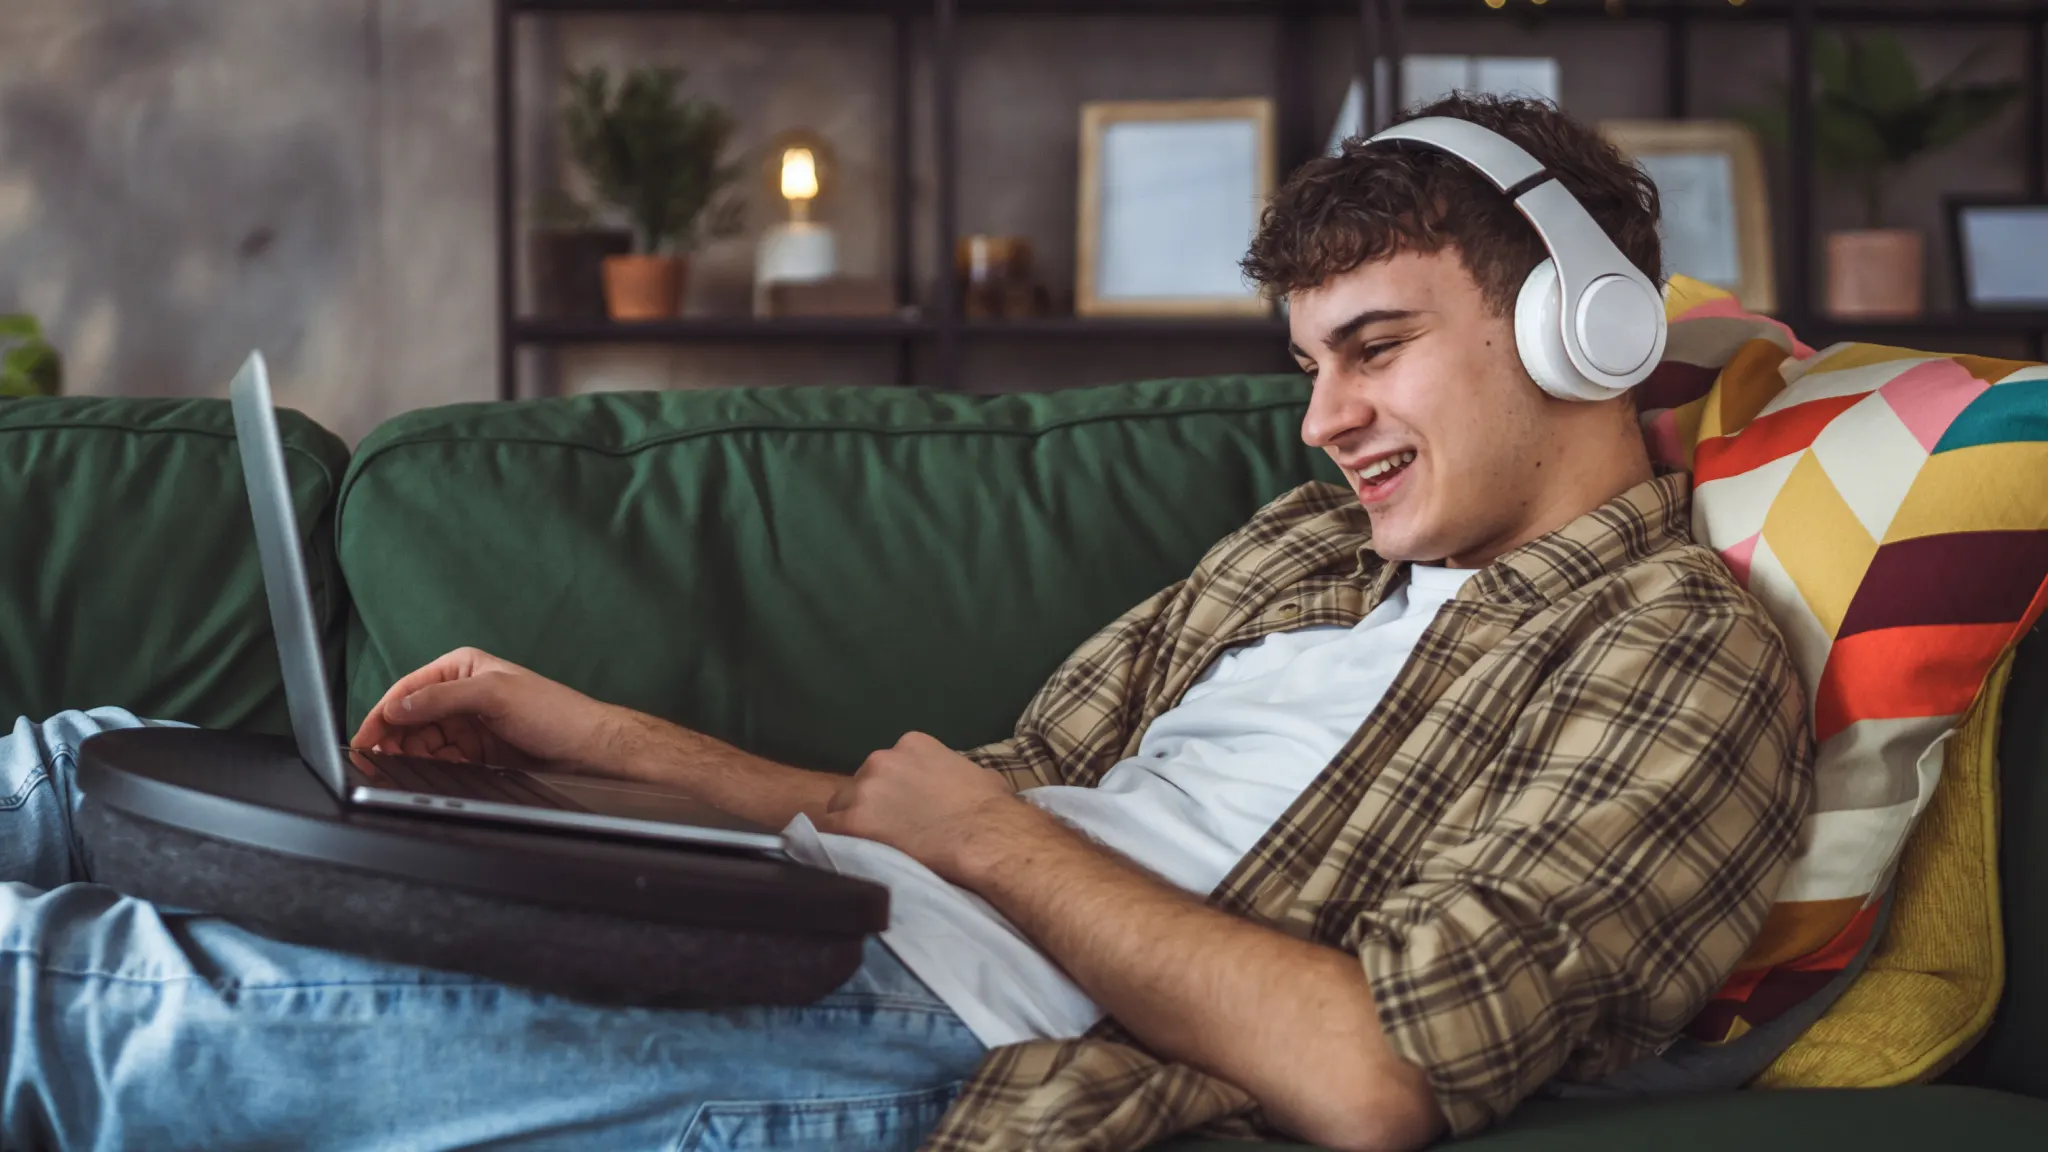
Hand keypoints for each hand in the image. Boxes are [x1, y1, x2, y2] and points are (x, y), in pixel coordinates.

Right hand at [349, 646, 625, 774]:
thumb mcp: (495, 695)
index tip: (364, 738)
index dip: (383, 713)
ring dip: (408, 755)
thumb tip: (398, 706)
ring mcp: (470, 726)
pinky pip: (442, 760)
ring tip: (395, 770)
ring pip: (423, 742)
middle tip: (375, 760)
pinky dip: (429, 767)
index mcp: (464, 668)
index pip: (409, 689)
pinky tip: (422, 775)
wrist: (590, 751)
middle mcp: (463, 694)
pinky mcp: (478, 753)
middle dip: (392, 738)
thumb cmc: (555, 713)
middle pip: (410, 718)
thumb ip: (443, 698)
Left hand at [815, 731, 1028, 881]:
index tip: (900, 808)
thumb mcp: (975, 773)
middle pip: (860, 783)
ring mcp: (865, 788)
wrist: (984, 836)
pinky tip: (856, 856)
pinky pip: (833, 832)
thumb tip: (958, 785)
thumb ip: (952, 772)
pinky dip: (841, 843)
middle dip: (870, 803)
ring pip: (841, 806)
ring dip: (854, 823)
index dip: (890, 790)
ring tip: (872, 847)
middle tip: (887, 829)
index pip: (886, 765)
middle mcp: (882, 759)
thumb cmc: (990, 809)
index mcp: (912, 744)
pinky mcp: (854, 820)